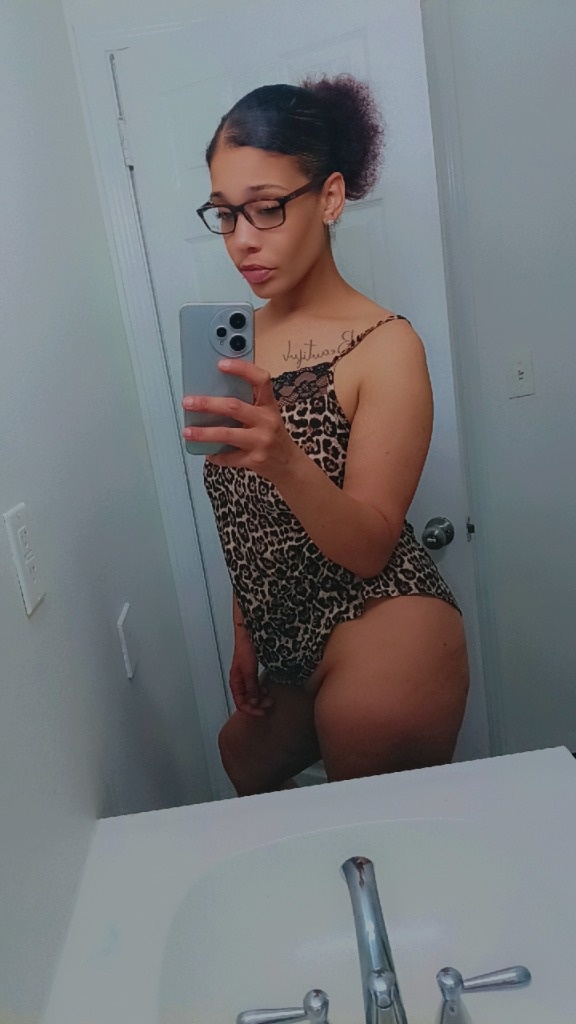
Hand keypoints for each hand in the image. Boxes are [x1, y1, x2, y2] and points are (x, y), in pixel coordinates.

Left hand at [182, 359, 297, 481]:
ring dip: (203, 433)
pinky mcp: (255, 460)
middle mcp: (267, 421)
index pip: (261, 380)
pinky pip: (228, 457)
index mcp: (270, 405)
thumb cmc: (272, 434)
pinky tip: (208, 452)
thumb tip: (213, 394)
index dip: (242, 369)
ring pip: (226, 434)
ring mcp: (262, 441)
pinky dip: (214, 455)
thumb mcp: (267, 415)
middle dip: (207, 404)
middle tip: (188, 402)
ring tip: (187, 432)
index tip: (220, 364)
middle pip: (234, 407)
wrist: (289, 464)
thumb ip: (248, 404)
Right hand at [229, 630, 273, 716]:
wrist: (248, 636)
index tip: (262, 712)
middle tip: (269, 704)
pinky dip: (261, 691)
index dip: (251, 710)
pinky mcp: (251, 673)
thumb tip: (253, 702)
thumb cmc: (245, 650)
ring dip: (260, 698)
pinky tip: (266, 690)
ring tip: (269, 699)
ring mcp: (245, 678)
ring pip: (252, 694)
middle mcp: (239, 682)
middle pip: (247, 700)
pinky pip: (255, 687)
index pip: (240, 703)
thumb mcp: (249, 672)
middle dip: (258, 704)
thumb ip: (251, 688)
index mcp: (235, 682)